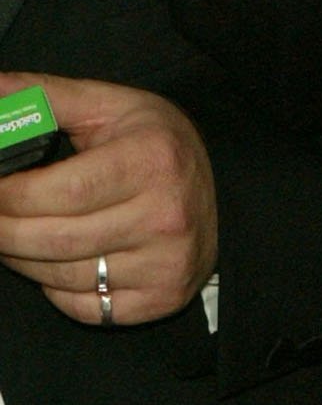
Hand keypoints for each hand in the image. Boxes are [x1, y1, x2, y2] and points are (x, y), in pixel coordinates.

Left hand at [0, 74, 217, 326]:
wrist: (217, 192)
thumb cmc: (154, 145)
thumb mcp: (109, 107)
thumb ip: (45, 97)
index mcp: (153, 159)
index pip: (63, 190)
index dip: (11, 197)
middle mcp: (167, 215)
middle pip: (57, 240)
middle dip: (4, 232)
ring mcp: (167, 263)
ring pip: (63, 277)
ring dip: (22, 260)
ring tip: (12, 237)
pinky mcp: (162, 298)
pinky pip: (85, 308)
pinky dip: (55, 290)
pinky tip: (53, 263)